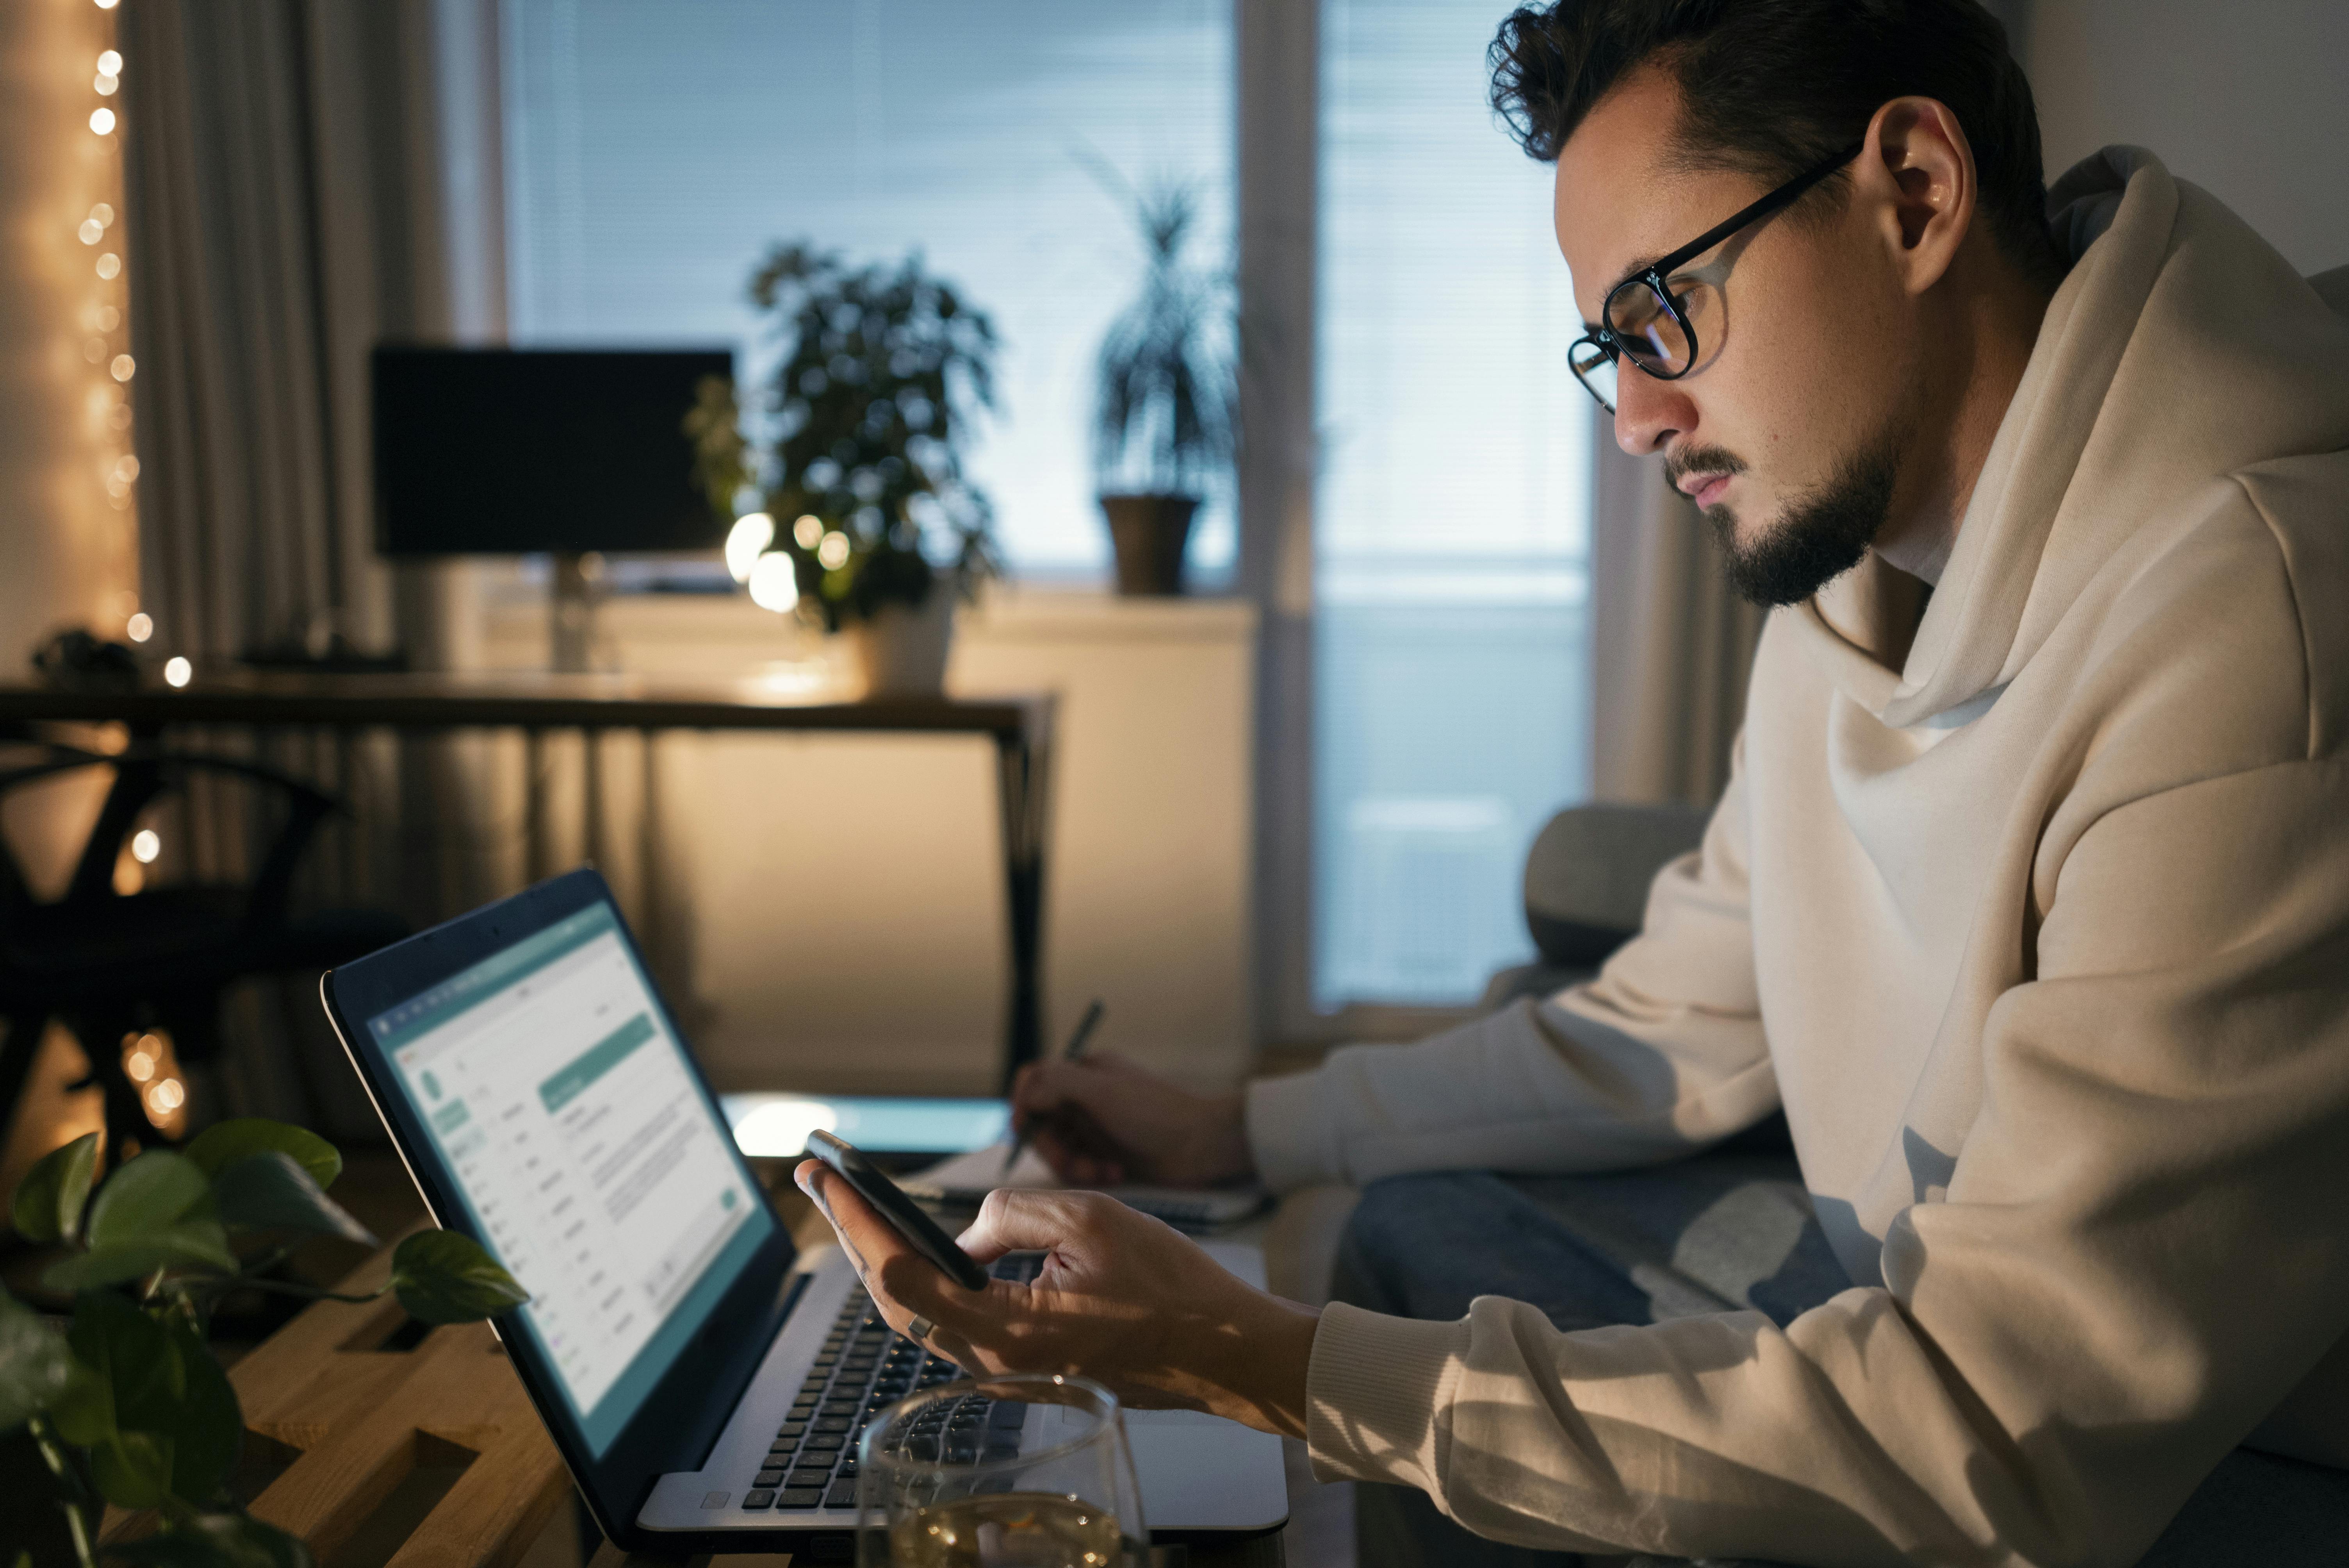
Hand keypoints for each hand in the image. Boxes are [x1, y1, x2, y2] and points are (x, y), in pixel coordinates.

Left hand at [794, 1161, 1315, 1437]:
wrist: (1223, 1350)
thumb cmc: (1171, 1287)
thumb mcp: (1090, 1219)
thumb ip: (1012, 1215)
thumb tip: (967, 1233)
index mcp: (1006, 1332)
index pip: (899, 1279)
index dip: (856, 1224)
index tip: (826, 1179)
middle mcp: (996, 1364)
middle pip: (896, 1303)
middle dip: (854, 1236)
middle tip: (823, 1182)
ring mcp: (1008, 1371)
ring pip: (923, 1316)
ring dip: (884, 1258)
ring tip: (856, 1206)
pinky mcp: (1024, 1366)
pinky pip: (958, 1324)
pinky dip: (926, 1282)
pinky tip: (917, 1247)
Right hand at [1009, 1053, 1252, 1187]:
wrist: (1203, 1145)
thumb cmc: (1155, 1113)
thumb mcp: (1101, 1091)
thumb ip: (1055, 1083)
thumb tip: (1022, 1096)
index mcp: (1083, 1070)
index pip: (1032, 1081)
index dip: (1023, 1107)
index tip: (1027, 1131)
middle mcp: (1085, 1095)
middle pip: (1040, 1121)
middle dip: (1054, 1147)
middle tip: (1076, 1164)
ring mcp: (1096, 1125)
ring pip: (1058, 1148)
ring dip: (1074, 1164)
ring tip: (1104, 1172)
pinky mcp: (1107, 1152)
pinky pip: (1079, 1165)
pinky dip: (1091, 1172)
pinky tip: (1115, 1174)